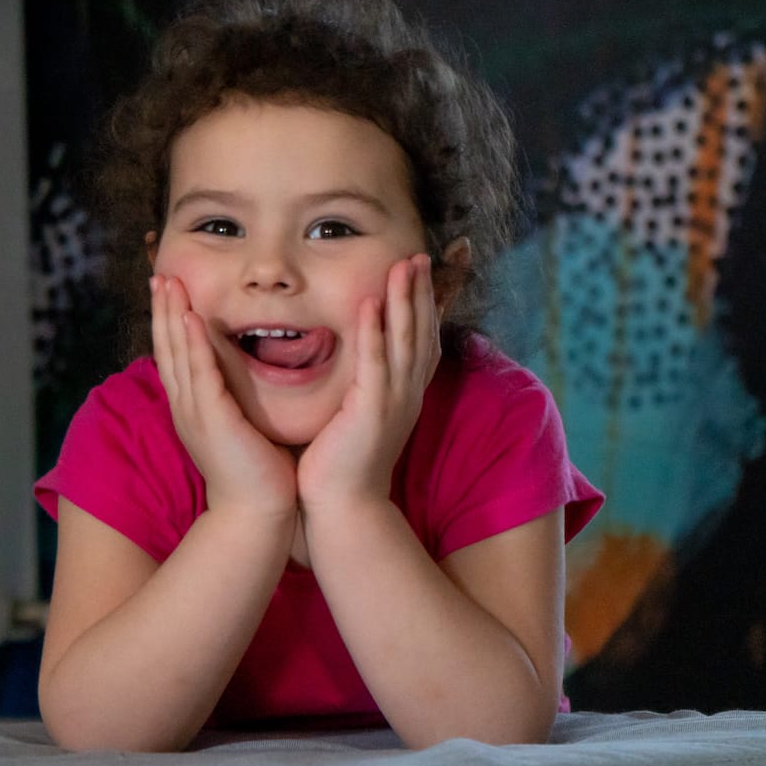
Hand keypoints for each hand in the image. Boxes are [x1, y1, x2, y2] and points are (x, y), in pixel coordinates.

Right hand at [150, 274, 298, 519]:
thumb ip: (236, 400)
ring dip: (173, 317)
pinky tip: (192, 318)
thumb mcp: (241, 426)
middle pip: (168, 348)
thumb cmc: (257, 473)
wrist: (258, 513)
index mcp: (193, 408)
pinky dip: (194, 344)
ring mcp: (195, 413)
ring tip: (169, 284)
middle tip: (159, 275)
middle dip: (163, 311)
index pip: (177, 356)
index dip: (171, 322)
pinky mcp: (212, 419)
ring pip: (179, 354)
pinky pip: (200, 374)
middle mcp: (187, 407)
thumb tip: (243, 376)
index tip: (170, 291)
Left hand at [297, 254, 439, 514]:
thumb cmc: (343, 465)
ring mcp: (393, 403)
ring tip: (403, 265)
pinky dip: (375, 332)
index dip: (423, 306)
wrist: (343, 508)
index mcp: (403, 396)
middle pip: (420, 334)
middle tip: (418, 256)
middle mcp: (406, 395)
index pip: (420, 342)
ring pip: (404, 342)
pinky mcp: (371, 413)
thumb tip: (352, 367)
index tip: (418, 273)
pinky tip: (371, 303)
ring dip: (405, 301)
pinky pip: (375, 364)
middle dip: (421, 293)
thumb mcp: (358, 418)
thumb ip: (360, 389)